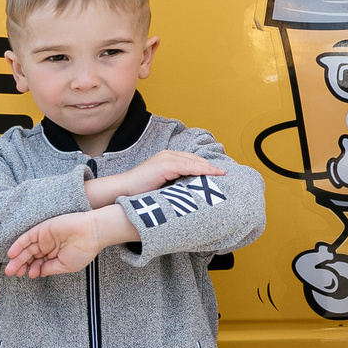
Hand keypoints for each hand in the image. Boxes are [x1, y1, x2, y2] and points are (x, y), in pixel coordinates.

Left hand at [5, 206, 134, 277]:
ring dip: (17, 258)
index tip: (29, 275)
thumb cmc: (84, 250)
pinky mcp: (43, 229)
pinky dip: (18, 245)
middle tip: (12, 273)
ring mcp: (45, 237)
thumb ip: (50, 268)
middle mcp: (49, 246)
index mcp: (55, 255)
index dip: (31, 269)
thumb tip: (38, 272)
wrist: (92, 233)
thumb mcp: (66, 266)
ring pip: (27, 248)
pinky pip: (27, 237)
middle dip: (20, 265)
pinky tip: (12, 254)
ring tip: (10, 268)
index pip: (38, 263)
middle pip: (30, 256)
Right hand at [87, 149, 225, 208]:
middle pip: (195, 159)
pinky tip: (211, 174)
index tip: (218, 173)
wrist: (123, 190)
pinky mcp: (165, 164)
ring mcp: (167, 158)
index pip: (192, 161)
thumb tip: (188, 192)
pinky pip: (188, 166)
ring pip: (194, 162)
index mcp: (168, 159)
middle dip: (210, 166)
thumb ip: (174, 184)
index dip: (205, 166)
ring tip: (221, 174)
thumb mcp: (161, 185)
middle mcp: (169, 155)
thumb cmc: (140, 191)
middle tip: (224, 173)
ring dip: (209, 168)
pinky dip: (201, 170)